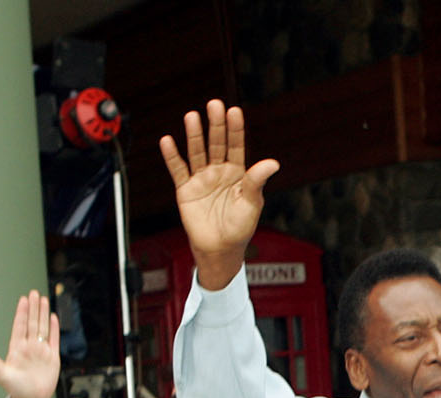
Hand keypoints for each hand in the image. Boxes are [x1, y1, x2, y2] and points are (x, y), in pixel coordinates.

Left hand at [0, 292, 58, 397]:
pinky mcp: (52, 357)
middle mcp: (29, 346)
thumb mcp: (1, 374)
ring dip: (43, 314)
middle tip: (34, 293)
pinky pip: (54, 340)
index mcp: (17, 348)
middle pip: (33, 323)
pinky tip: (52, 318)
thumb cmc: (15, 388)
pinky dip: (54, 329)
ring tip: (43, 300)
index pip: (20, 326)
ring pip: (43, 328)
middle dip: (33, 308)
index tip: (23, 300)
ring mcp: (41, 351)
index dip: (22, 313)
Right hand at [158, 101, 279, 290]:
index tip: (234, 111)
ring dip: (194, 135)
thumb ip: (257, 181)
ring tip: (192, 116)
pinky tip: (168, 141)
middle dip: (215, 125)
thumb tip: (272, 162)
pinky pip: (178, 169)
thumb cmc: (239, 228)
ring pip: (197, 152)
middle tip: (214, 104)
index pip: (236, 146)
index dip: (235, 130)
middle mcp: (219, 172)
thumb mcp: (252, 204)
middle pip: (216, 144)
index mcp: (238, 174)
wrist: (220, 249)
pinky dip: (172, 156)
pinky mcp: (185, 189)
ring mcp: (201, 178)